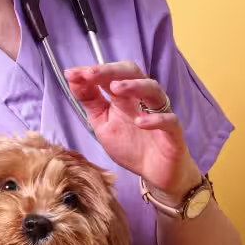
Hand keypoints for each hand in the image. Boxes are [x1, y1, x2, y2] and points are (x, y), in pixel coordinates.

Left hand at [63, 61, 201, 198]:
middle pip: (132, 73)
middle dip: (111, 71)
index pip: (111, 74)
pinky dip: (155, 120)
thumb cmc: (130, 145)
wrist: (155, 173)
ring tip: (116, 89)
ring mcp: (160, 113)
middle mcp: (143, 98)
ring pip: (153, 89)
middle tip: (91, 74)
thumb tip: (73, 78)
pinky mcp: (173, 132)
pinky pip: (169, 120)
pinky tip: (140, 123)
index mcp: (126, 95)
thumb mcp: (102, 122)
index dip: (92, 72)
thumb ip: (90, 101)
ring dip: (134, 86)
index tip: (72, 73)